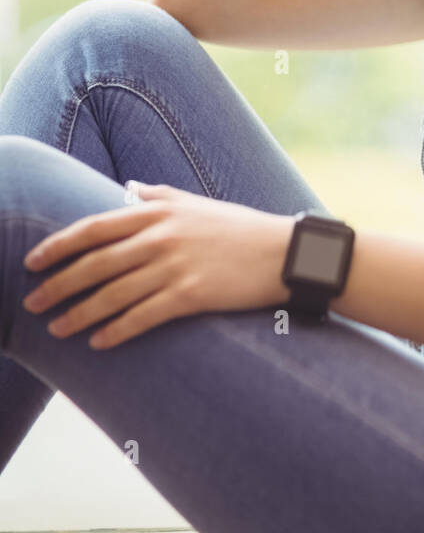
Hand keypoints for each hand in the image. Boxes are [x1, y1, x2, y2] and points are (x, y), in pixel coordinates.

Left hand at [20, 183, 295, 349]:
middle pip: (96, 263)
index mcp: (158, 212)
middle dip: (59, 284)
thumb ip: (159, 196)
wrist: (283, 252)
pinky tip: (98, 342)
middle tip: (32, 303)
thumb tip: (129, 189)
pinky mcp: (191, 295)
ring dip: (79, 313)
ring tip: (56, 329)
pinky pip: (143, 316)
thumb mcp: (197, 203)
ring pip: (114, 294)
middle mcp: (161, 237)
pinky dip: (117, 330)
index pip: (94, 228)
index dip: (59, 245)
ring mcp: (175, 266)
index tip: (33, 261)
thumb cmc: (239, 227)